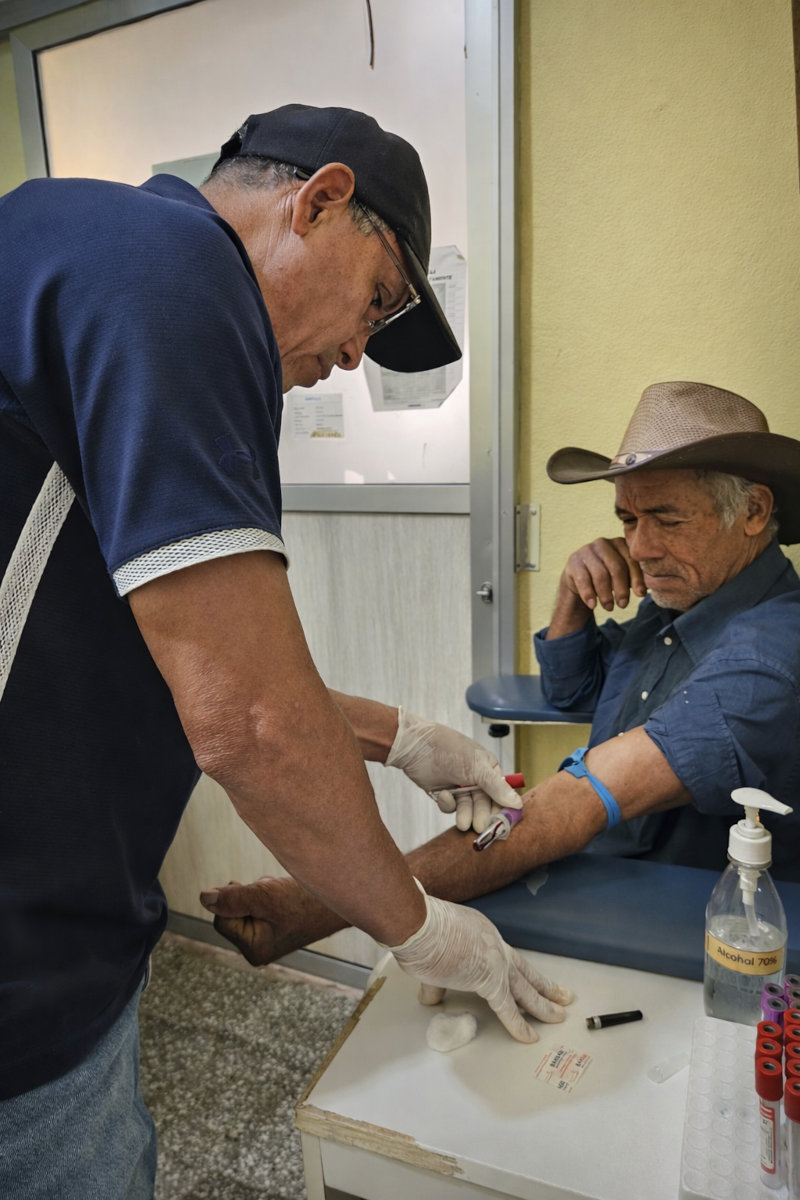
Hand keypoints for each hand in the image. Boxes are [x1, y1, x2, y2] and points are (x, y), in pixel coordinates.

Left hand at [199, 876, 337, 964]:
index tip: (259, 891)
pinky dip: (268, 894)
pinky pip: (259, 906)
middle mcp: (259, 949)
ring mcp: (268, 939)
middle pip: (232, 913)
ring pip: (246, 906)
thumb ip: (232, 898)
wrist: (341, 899)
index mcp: (254, 950)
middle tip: (273, 892)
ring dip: (259, 892)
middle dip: (248, 895)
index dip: (235, 900)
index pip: (222, 919)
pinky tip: (287, 894)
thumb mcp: (265, 896)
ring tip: (283, 892)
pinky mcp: (276, 927)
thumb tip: (204, 898)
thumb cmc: (307, 901)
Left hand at [385, 708, 520, 831]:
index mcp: (488, 769)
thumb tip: (517, 803)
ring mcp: (459, 786)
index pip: (501, 793)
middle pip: (484, 804)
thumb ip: (497, 788)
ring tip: (462, 823)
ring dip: (465, 815)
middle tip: (479, 827)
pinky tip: (442, 794)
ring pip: (467, 808)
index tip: (501, 824)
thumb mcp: (478, 768)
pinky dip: (447, 803)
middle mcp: (476, 778)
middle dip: (482, 815)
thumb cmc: (450, 749)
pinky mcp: (443, 793)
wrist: (416, 746)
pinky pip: (450, 806)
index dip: (501, 808)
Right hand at [388, 882, 572, 1041]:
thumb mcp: (431, 954)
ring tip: (558, 1015)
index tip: (526, 979)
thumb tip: (431, 996)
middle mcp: (494, 944)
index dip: (516, 971)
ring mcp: (495, 962)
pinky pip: (507, 1008)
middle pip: (524, 970)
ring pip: (525, 988)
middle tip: (562, 995)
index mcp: (482, 933)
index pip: (504, 956)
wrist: (419, 925)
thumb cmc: (420, 931)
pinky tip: (530, 1035)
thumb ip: (437, 979)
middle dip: (544, 985)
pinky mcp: (489, 981)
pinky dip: (519, 1024)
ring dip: (543, 1004)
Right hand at [561, 536, 645, 613]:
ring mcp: (587, 551)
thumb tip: (645, 591)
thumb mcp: (623, 575)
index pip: (631, 560)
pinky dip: (589, 595)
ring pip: (600, 575)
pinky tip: (593, 605)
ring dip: (606, 595)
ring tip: (609, 607)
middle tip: (623, 605)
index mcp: (620, 543)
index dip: (637, 578)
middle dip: (622, 589)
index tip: (640, 595)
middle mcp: (603, 543)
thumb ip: (635, 578)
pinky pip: (583, 580)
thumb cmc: (608, 576)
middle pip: (616, 567)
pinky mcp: (574, 562)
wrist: (579, 577)